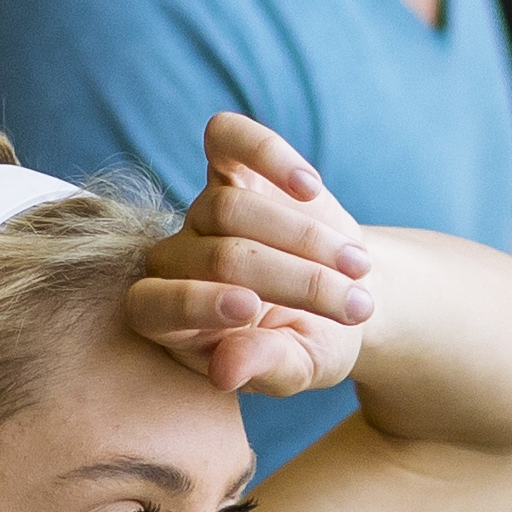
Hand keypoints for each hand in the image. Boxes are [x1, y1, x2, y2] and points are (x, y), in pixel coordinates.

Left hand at [126, 111, 375, 396]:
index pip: (152, 306)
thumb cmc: (312, 341)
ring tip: (359, 268)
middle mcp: (175, 260)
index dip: (193, 303)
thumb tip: (225, 372)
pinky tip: (310, 185)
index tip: (249, 308)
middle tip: (353, 306)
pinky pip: (227, 138)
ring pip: (230, 206)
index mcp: (169, 321)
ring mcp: (202, 210)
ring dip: (307, 239)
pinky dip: (266, 153)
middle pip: (216, 255)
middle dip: (293, 280)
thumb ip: (264, 369)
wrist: (344, 292)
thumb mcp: (298, 366)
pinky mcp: (232, 166)